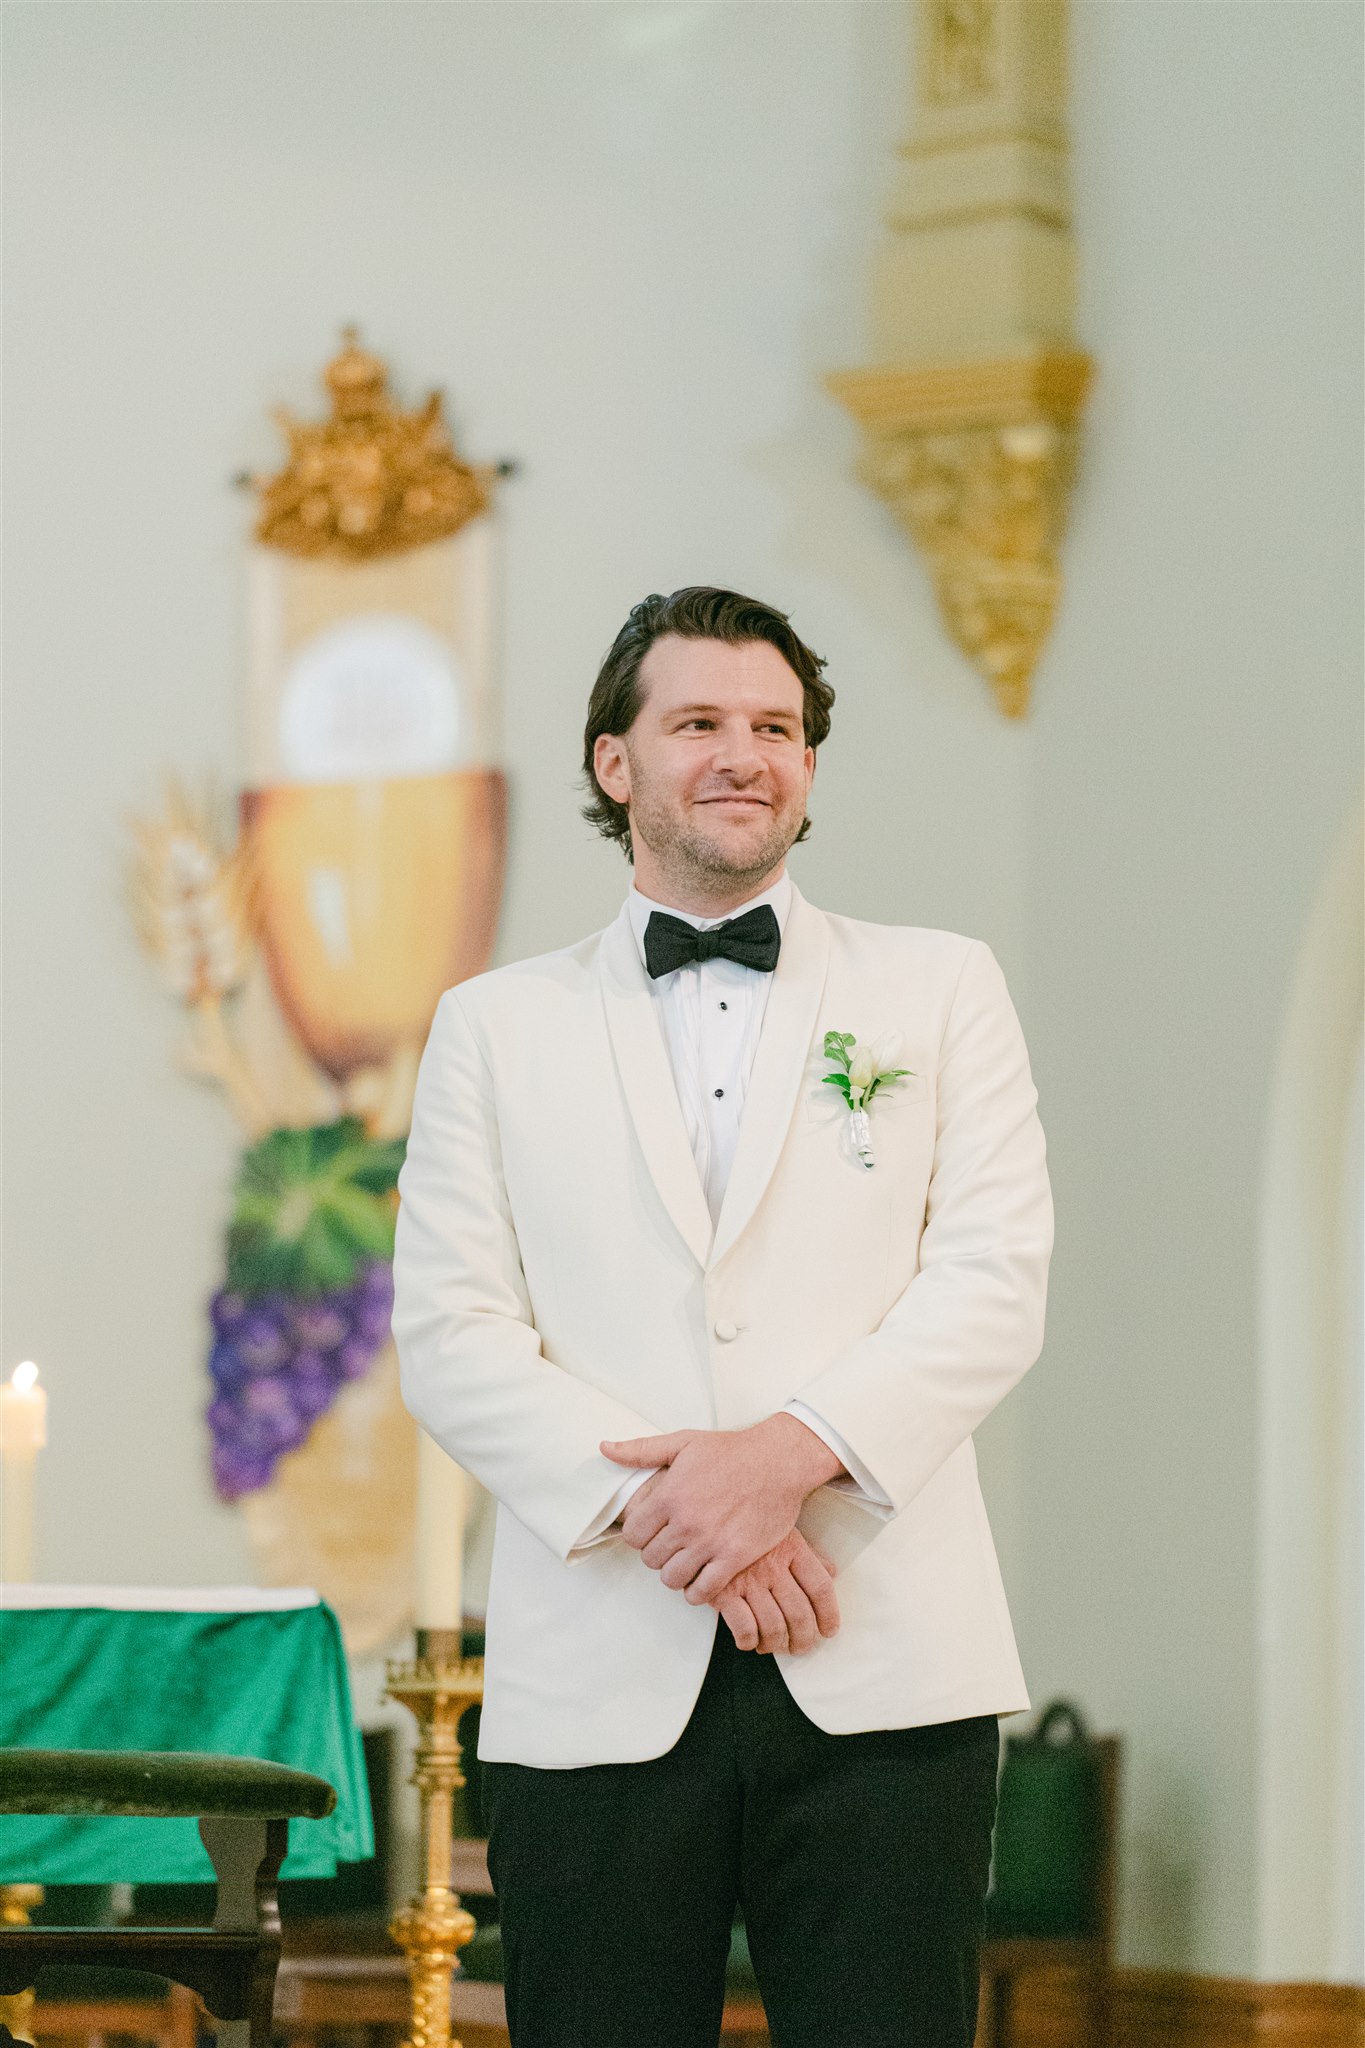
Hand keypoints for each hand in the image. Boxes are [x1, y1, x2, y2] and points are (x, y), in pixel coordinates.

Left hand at [600, 1413, 843, 1605]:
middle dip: (656, 1553)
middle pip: (650, 1559)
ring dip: (675, 1573)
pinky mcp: (735, 1557)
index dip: (638, 1535)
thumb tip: (604, 1448)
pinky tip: (702, 1578)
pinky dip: (698, 1591)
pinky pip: (703, 1591)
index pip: (632, 1534)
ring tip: (684, 1562)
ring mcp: (711, 1542)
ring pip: (672, 1578)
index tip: (651, 1531)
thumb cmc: (731, 1450)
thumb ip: (640, 1450)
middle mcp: (686, 1522)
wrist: (778, 1461)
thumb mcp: (683, 1442)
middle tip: (670, 1546)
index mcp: (670, 1495)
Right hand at [715, 1529, 839, 1655]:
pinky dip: (749, 1641)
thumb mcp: (780, 1529)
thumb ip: (807, 1552)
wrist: (705, 1515)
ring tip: (773, 1645)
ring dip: (776, 1644)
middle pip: (799, 1614)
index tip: (828, 1630)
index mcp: (791, 1547)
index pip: (820, 1588)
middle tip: (800, 1646)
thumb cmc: (745, 1523)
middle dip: (803, 1639)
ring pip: (773, 1627)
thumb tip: (831, 1571)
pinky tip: (749, 1639)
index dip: (829, 1615)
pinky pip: (744, 1629)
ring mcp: (748, 1579)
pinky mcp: (722, 1592)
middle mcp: (772, 1565)